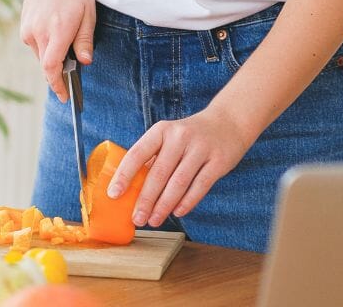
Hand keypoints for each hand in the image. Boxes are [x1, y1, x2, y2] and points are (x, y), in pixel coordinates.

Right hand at [19, 0, 95, 102]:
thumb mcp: (88, 10)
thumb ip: (85, 38)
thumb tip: (85, 62)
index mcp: (57, 30)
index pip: (52, 68)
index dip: (58, 85)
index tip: (65, 97)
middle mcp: (39, 33)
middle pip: (48, 65)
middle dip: (60, 70)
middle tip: (74, 63)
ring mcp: (28, 31)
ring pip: (42, 56)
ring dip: (54, 54)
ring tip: (67, 33)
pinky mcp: (24, 28)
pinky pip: (37, 45)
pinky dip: (47, 45)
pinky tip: (56, 28)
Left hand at [105, 109, 249, 226]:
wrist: (228, 122)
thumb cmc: (190, 135)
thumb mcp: (170, 137)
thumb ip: (155, 158)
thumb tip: (132, 189)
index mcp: (162, 130)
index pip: (138, 152)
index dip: (124, 174)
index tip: (113, 194)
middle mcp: (180, 137)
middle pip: (159, 173)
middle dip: (145, 199)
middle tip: (136, 218)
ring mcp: (200, 148)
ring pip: (178, 182)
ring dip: (164, 205)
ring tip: (154, 220)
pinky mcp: (218, 161)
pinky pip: (199, 186)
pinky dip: (187, 202)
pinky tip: (177, 212)